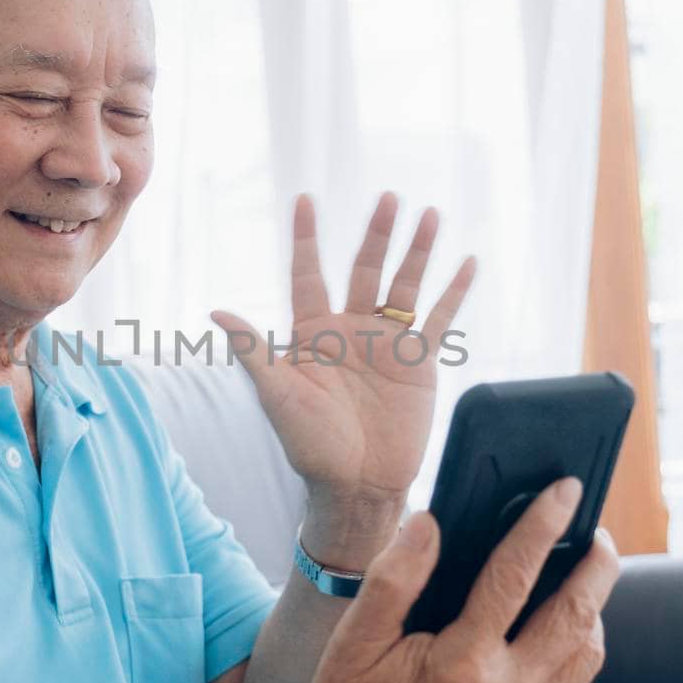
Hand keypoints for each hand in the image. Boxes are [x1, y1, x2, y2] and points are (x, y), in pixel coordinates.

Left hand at [210, 192, 476, 504]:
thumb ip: (254, 351)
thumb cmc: (309, 445)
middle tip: (388, 197)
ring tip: (430, 214)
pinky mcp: (418, 363)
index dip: (307, 237)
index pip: (309, 273)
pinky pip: (439, 320)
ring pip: (404, 286)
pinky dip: (453, 292)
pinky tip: (466, 263)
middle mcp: (351, 331)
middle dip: (376, 234)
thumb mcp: (277, 396)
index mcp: (313, 334)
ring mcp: (387, 344)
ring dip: (417, 252)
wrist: (356, 485)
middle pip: (364, 269)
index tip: (306, 200)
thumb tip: (217, 313)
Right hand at [270, 478, 620, 682]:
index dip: (543, 524)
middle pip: (576, 616)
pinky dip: (577, 656)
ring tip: (582, 580)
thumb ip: (394, 576)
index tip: (566, 491)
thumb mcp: (354, 640)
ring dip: (594, 612)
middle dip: (597, 565)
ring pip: (586, 658)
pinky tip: (558, 634)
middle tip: (596, 533)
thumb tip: (430, 522)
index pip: (515, 576)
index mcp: (460, 664)